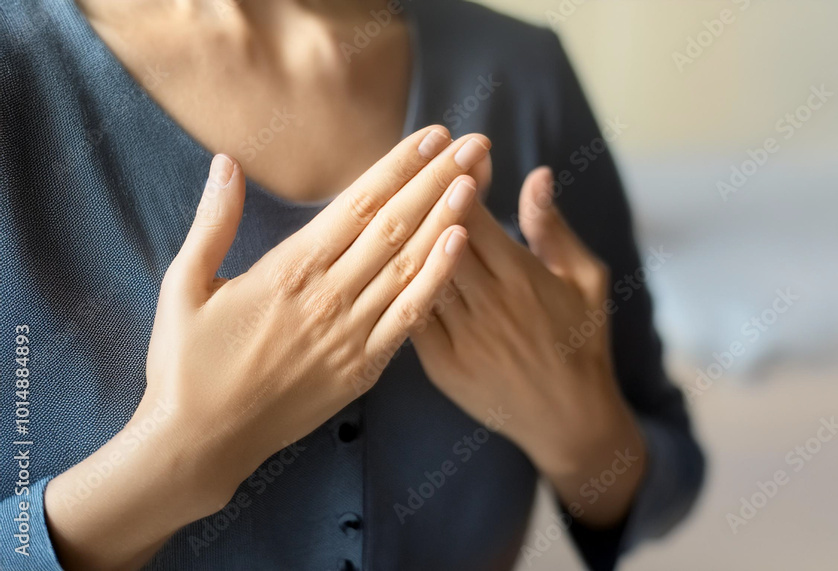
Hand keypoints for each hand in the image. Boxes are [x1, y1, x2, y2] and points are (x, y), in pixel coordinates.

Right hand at [145, 127, 489, 496]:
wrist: (200, 443)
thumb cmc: (185, 364)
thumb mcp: (184, 285)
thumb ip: (212, 223)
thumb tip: (225, 164)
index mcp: (288, 269)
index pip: (357, 204)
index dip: (398, 166)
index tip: (432, 136)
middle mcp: (328, 296)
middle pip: (395, 225)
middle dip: (437, 179)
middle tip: (475, 144)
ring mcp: (350, 334)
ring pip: (409, 265)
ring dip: (447, 219)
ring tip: (477, 181)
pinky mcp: (363, 369)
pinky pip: (409, 319)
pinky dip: (436, 280)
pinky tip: (460, 247)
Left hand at [411, 167, 646, 526]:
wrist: (570, 420)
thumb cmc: (583, 341)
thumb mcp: (585, 280)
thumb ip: (554, 229)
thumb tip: (538, 174)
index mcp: (523, 278)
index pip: (475, 218)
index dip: (457, 183)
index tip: (447, 158)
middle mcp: (489, 305)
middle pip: (439, 240)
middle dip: (424, 202)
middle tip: (409, 171)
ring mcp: (461, 336)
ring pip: (418, 275)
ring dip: (404, 240)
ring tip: (388, 208)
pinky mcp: (441, 364)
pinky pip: (410, 315)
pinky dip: (397, 286)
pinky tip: (384, 261)